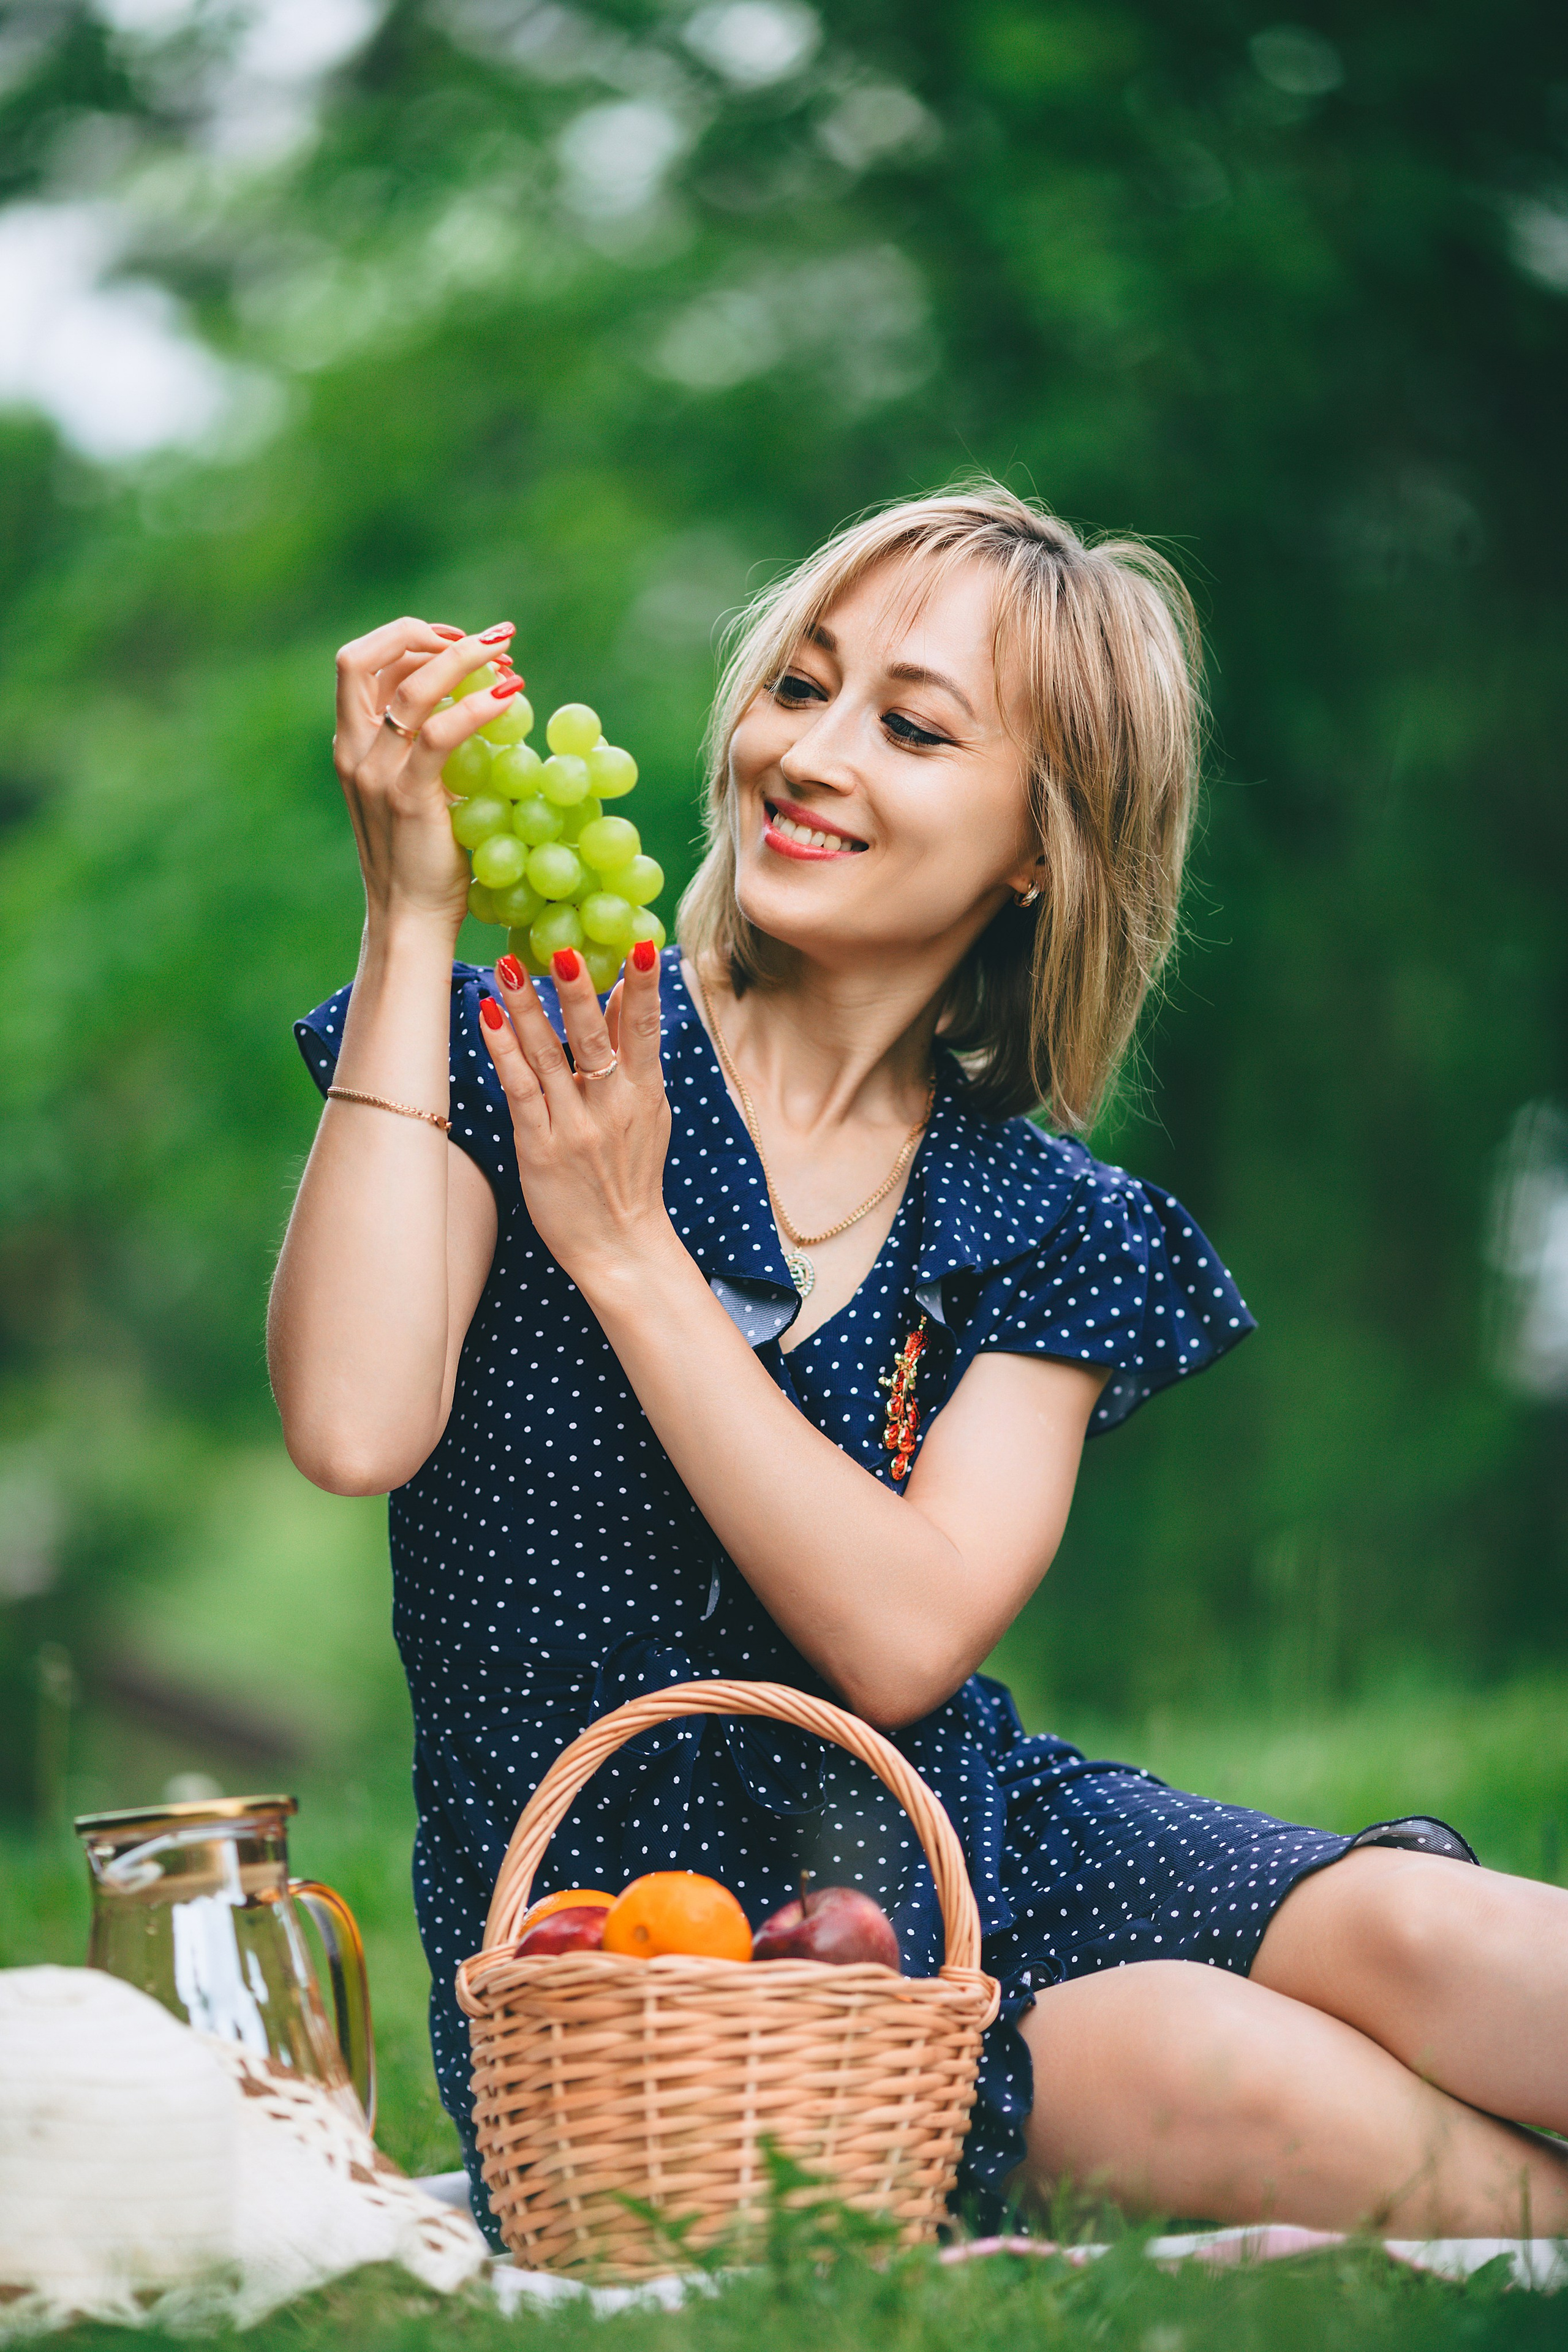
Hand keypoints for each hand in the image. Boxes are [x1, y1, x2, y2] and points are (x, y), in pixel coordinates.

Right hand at [332, 615, 525, 929]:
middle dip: (425, 635)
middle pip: (363, 657)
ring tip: (508, 658)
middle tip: (485, 641)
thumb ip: (428, 748)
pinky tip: (511, 697)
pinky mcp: (406, 796)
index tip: (458, 640)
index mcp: (350, 744)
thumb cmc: (424, 858)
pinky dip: (478, 706)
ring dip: (463, 660)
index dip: (408, 638)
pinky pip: (443, 735)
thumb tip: (475, 704)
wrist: (410, 918)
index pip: (361, 662)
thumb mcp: (419, 790)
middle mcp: (352, 751)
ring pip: (411, 688)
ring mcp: (374, 773)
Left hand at [479, 944, 675, 1286]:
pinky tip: (487, 1018)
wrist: (620, 1247)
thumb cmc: (631, 1173)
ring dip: (526, 1010)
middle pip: (593, 1041)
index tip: (640, 946)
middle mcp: (611, 1108)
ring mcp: (574, 1129)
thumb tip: (626, 992)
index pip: (645, 1031)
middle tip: (561, 949)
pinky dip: (503, 1053)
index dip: (643, 989)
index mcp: (644, 1094)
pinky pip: (519, 1093)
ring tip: (507, 967)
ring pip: (548, 1060)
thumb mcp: (648, 1110)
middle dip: (577, 993)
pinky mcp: (539, 1150)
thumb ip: (634, 1053)